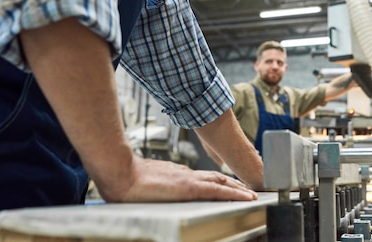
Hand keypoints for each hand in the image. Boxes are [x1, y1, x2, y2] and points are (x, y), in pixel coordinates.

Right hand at [98, 155, 257, 202]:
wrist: (119, 173)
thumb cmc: (126, 178)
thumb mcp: (147, 180)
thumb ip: (159, 182)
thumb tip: (160, 188)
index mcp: (176, 173)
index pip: (203, 176)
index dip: (218, 180)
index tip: (228, 184)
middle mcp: (186, 173)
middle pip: (216, 176)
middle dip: (233, 183)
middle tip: (248, 188)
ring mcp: (188, 179)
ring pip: (221, 181)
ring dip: (238, 188)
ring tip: (251, 194)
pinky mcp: (189, 188)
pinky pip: (218, 190)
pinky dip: (234, 193)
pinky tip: (245, 197)